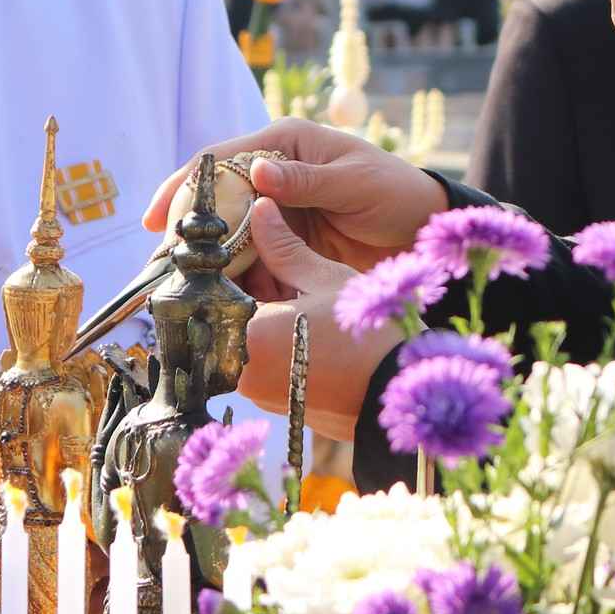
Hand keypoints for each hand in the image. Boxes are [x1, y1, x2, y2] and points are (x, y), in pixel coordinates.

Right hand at [145, 116, 446, 280]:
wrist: (423, 228)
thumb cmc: (394, 192)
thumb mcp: (354, 183)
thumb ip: (307, 181)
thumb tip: (258, 174)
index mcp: (285, 144)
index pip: (222, 160)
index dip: (184, 186)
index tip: (157, 219)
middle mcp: (272, 175)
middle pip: (215, 201)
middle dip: (185, 231)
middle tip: (157, 265)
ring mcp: (277, 211)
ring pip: (228, 235)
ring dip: (206, 260)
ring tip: (179, 289)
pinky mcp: (285, 242)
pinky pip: (251, 259)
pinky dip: (235, 278)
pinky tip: (219, 299)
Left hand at [230, 197, 403, 441]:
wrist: (399, 391)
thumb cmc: (367, 333)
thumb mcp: (325, 279)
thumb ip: (284, 248)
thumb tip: (260, 209)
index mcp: (246, 337)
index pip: (215, 290)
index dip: (228, 263)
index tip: (240, 245)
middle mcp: (241, 373)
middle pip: (228, 317)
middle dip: (243, 288)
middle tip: (266, 262)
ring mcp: (259, 393)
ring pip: (244, 341)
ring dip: (258, 314)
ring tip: (288, 288)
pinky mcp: (277, 404)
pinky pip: (262, 363)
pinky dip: (273, 341)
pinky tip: (300, 322)